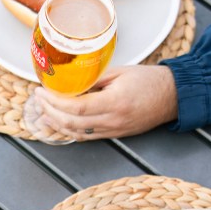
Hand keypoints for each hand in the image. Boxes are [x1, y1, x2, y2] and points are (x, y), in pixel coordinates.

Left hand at [35, 65, 178, 139]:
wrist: (173, 96)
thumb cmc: (149, 80)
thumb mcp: (120, 72)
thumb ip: (94, 79)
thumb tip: (70, 83)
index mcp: (115, 102)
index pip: (76, 107)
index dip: (54, 102)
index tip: (41, 92)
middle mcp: (113, 121)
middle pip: (72, 123)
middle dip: (50, 112)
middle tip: (37, 100)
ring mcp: (114, 131)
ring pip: (77, 134)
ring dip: (56, 124)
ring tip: (42, 112)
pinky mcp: (115, 135)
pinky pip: (87, 137)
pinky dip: (69, 131)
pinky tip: (57, 123)